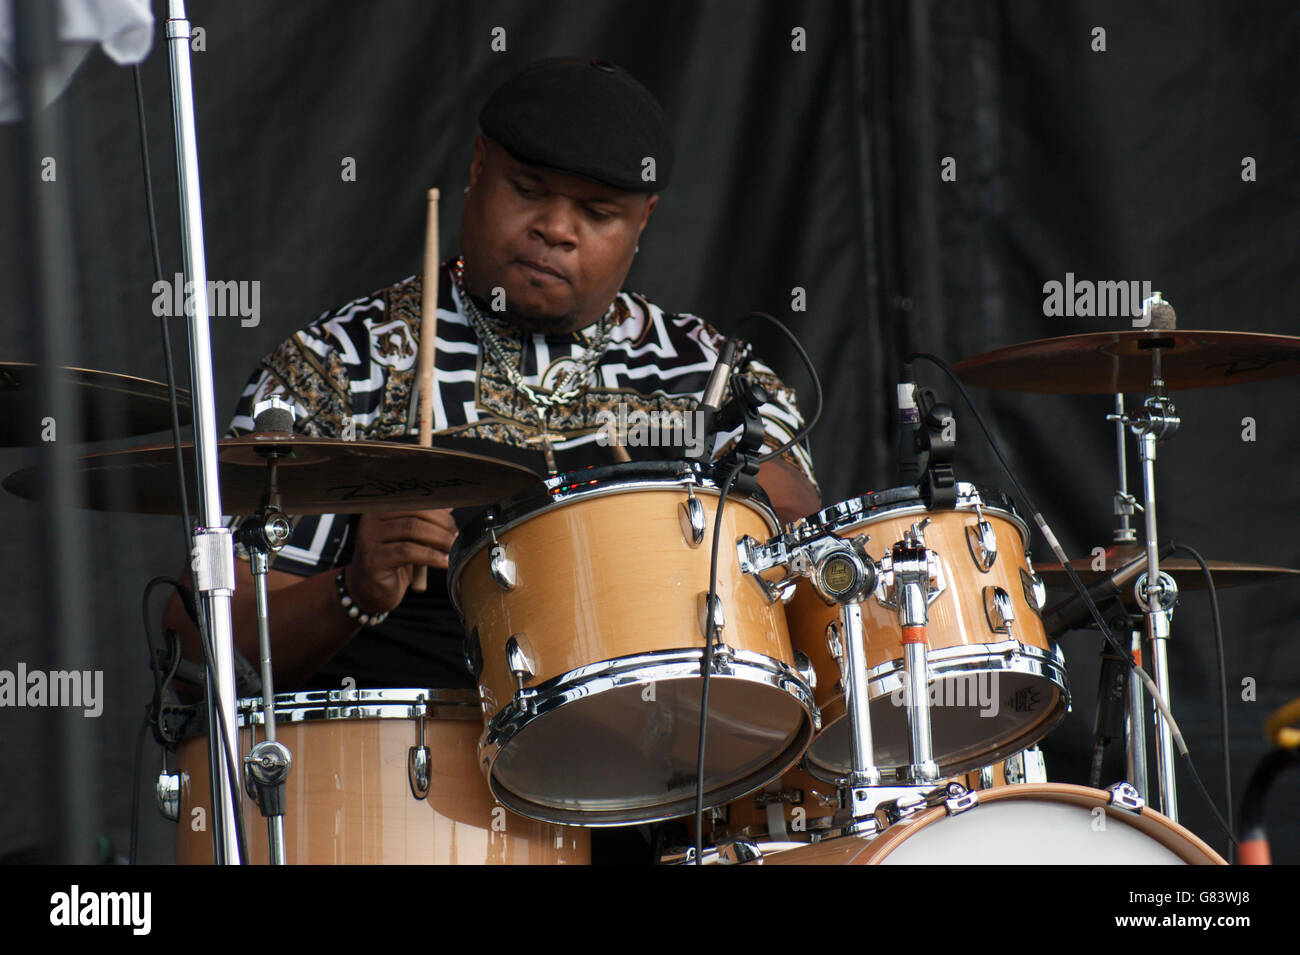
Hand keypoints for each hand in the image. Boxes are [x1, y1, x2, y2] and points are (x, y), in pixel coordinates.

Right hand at [343, 508, 457, 613]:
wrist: (370, 590)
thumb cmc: (392, 563)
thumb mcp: (410, 539)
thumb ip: (424, 522)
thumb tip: (448, 507)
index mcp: (381, 508)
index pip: (416, 501)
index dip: (439, 512)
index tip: (453, 525)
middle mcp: (372, 519)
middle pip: (416, 513)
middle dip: (442, 525)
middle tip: (455, 538)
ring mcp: (369, 537)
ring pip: (413, 529)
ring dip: (439, 539)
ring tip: (451, 549)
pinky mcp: (373, 558)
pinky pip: (408, 552)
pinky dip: (431, 556)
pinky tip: (444, 562)